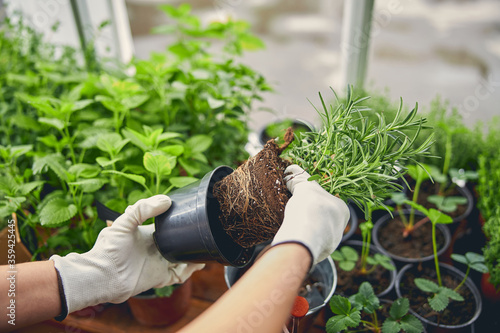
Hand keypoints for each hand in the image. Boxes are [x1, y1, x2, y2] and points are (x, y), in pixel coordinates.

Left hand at [50, 195, 203, 313]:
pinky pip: (178, 276)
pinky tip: (196, 264)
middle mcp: (154, 250)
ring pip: (181, 260)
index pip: (167, 228)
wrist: (103, 276)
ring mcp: (157, 265)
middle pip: (177, 244)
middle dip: (189, 242)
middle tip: (202, 235)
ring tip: (204, 250)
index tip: (190, 218)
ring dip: (193, 257)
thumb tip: (166, 200)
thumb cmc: (108, 248)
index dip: (178, 224)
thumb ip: (142, 208)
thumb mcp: (124, 222)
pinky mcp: (159, 278)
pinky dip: (188, 271)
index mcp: (147, 235)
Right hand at [271, 165, 349, 265]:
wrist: (304, 236)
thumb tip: (291, 169)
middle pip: (323, 218)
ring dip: (306, 228)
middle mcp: (340, 228)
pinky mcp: (318, 254)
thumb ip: (298, 178)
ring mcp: (330, 244)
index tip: (303, 200)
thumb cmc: (309, 208)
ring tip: (292, 223)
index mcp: (343, 210)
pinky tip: (293, 235)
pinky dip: (301, 239)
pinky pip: (309, 243)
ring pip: (317, 232)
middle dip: (311, 216)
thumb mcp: (303, 187)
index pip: (329, 202)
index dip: (315, 200)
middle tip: (296, 211)